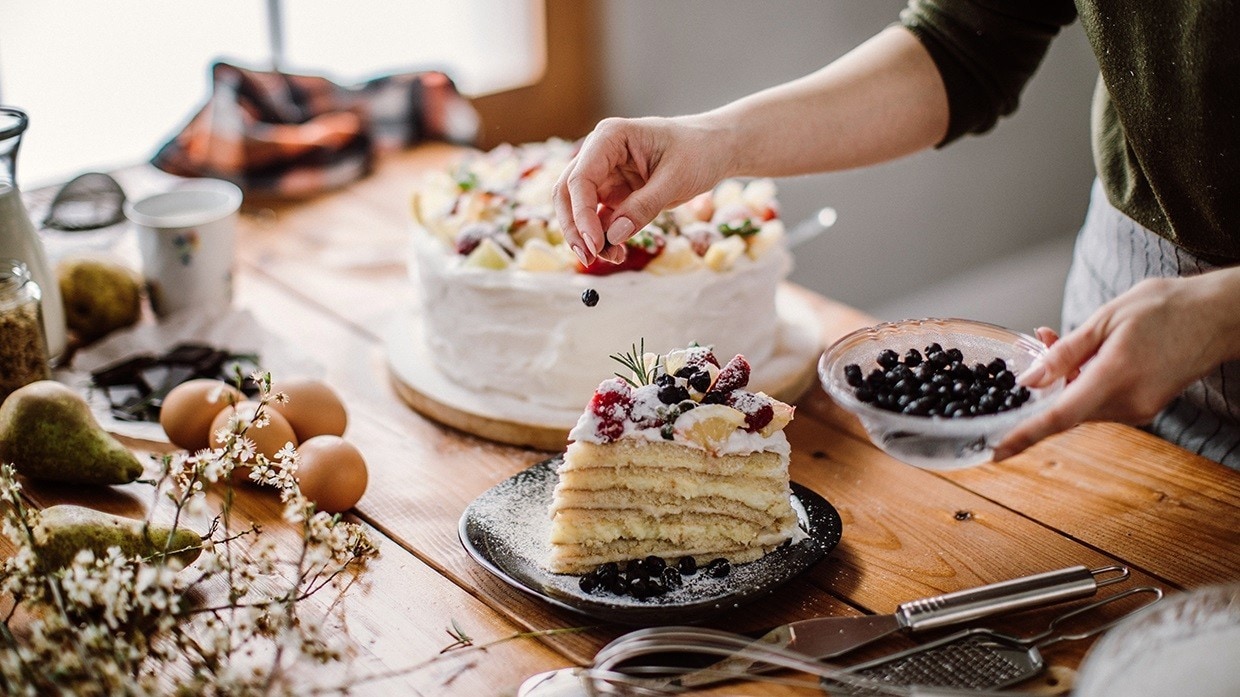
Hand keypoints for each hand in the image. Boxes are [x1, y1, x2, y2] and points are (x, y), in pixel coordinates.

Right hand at [553, 116, 728, 265]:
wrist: (715, 149)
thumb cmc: (698, 151)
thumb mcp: (676, 179)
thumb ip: (644, 206)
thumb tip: (613, 235)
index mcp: (610, 137)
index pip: (581, 178)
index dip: (582, 213)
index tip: (594, 243)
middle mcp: (599, 154)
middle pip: (568, 192)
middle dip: (574, 227)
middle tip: (588, 257)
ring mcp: (605, 175)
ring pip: (578, 209)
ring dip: (588, 236)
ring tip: (613, 257)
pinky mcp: (614, 193)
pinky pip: (598, 219)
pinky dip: (604, 237)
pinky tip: (618, 252)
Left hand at [993, 271, 1239, 459]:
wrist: (1219, 316)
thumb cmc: (1166, 308)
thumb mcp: (1105, 320)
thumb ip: (1064, 353)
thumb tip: (1029, 380)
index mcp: (1115, 378)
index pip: (1059, 417)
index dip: (1024, 435)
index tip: (996, 451)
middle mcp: (1128, 403)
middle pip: (1066, 409)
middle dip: (1044, 385)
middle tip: (1042, 340)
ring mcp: (1138, 409)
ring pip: (1081, 405)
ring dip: (1065, 380)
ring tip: (1063, 337)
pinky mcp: (1144, 407)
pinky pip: (1100, 402)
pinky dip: (1084, 383)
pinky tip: (1086, 354)